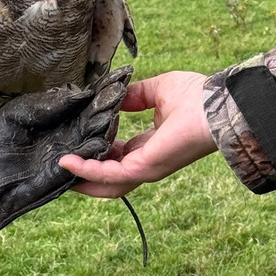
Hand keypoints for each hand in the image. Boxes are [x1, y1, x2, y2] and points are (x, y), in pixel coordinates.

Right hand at [58, 71, 217, 197]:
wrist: (218, 106)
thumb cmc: (197, 98)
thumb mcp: (157, 90)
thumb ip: (135, 95)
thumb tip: (115, 96)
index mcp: (150, 147)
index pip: (117, 158)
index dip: (95, 153)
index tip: (76, 142)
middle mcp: (145, 163)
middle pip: (107, 179)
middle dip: (83, 175)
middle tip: (60, 164)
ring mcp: (143, 169)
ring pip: (104, 184)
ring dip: (79, 178)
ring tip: (57, 167)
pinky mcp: (142, 169)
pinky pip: (107, 175)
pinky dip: (85, 170)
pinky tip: (67, 161)